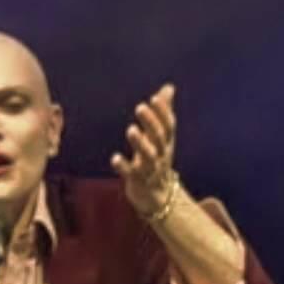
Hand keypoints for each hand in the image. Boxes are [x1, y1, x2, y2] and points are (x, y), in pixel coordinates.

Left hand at [110, 83, 176, 214]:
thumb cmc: (158, 160)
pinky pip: (131, 174)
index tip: (155, 97)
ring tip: (130, 130)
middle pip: (159, 137)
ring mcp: (150, 168)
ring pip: (148, 156)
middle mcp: (161, 154)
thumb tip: (169, 88)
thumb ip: (164, 111)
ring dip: (140, 142)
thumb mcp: (162, 136)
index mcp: (166, 142)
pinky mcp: (138, 181)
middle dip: (151, 122)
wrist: (159, 196)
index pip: (168, 125)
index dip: (163, 112)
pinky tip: (114, 158)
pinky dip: (124, 166)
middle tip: (140, 107)